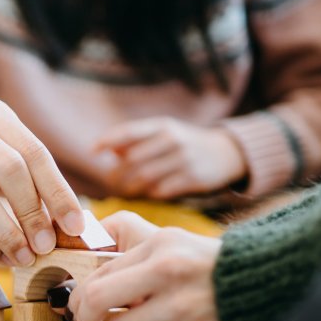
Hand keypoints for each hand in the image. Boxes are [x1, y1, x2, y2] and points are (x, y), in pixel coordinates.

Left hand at [68, 211, 232, 320]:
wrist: (271, 287)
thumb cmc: (215, 270)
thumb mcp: (178, 246)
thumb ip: (138, 259)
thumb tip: (90, 284)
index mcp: (161, 243)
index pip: (99, 271)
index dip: (80, 294)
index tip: (80, 307)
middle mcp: (167, 270)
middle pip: (94, 299)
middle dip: (83, 319)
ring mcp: (180, 304)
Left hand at [95, 117, 246, 198]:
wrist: (227, 153)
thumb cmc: (186, 143)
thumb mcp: (164, 133)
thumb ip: (136, 140)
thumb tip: (107, 150)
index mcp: (162, 126)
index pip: (129, 132)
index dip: (108, 140)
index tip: (93, 151)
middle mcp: (172, 140)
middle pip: (132, 160)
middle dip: (117, 173)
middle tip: (111, 182)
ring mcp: (184, 159)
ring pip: (144, 178)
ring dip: (130, 187)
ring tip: (125, 190)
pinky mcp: (193, 178)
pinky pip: (161, 190)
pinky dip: (150, 193)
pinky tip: (148, 193)